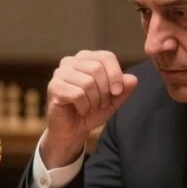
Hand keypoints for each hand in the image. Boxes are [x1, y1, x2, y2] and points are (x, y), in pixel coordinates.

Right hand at [41, 50, 137, 167]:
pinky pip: (77, 94)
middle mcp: (71, 61)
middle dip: (104, 91)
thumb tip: (132, 79)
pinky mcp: (54, 87)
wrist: (72, 130)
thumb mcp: (113, 101)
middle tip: (101, 104)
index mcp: (86, 58)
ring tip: (90, 108)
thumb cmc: (91, 111)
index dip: (116, 74)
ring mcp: (60, 73)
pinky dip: (84, 107)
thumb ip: (124, 90)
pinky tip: (81, 111)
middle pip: (97, 69)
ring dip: (94, 101)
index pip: (106, 57)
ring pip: (87, 82)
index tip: (118, 92)